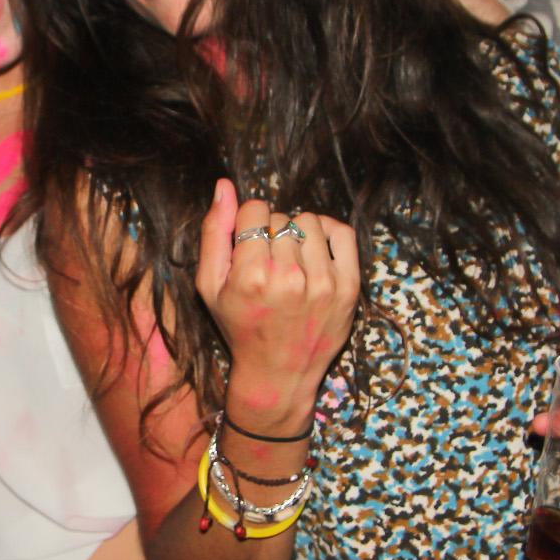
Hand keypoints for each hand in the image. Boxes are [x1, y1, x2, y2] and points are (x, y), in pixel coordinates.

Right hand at [195, 179, 358, 432]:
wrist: (278, 373)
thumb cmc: (240, 327)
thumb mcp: (210, 286)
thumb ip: (213, 233)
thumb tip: (224, 186)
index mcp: (251, 277)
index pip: (255, 211)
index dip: (247, 223)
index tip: (248, 244)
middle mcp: (289, 278)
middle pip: (281, 218)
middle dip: (271, 232)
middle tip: (268, 261)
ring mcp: (323, 284)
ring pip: (310, 221)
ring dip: (298, 233)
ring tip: (290, 259)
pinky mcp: (349, 288)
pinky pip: (342, 233)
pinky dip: (327, 231)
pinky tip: (314, 249)